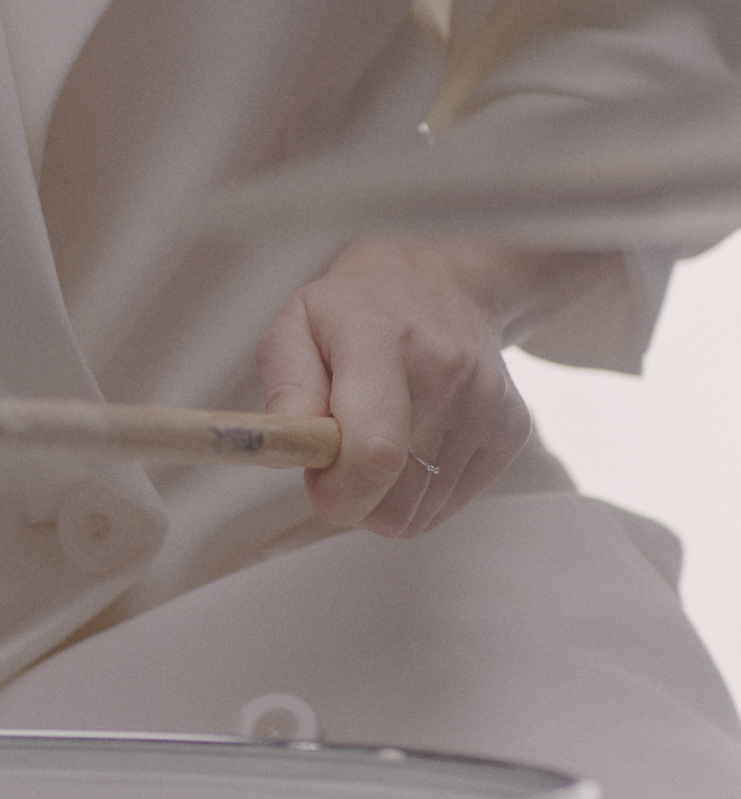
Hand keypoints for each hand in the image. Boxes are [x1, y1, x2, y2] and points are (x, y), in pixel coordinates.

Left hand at [256, 239, 612, 536]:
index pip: (373, 453)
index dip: (338, 493)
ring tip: (371, 445)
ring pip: (421, 514)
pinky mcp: (511, 431)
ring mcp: (488, 404)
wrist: (444, 283)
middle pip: (397, 500)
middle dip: (353, 501)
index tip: (317, 480)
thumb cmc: (351, 312)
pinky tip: (408, 445)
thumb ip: (286, 391)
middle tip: (336, 461)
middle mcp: (446, 372)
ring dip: (383, 499)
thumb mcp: (295, 327)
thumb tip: (289, 450)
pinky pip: (448, 506)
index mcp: (380, 340)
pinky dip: (417, 493)